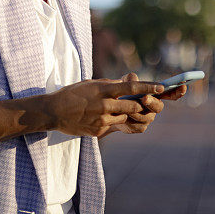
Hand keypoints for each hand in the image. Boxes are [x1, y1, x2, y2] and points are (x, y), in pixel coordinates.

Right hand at [46, 79, 164, 136]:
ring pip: (125, 119)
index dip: (148, 88)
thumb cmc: (74, 93)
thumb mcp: (92, 84)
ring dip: (125, 114)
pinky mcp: (98, 131)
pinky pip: (113, 127)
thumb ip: (111, 84)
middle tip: (142, 103)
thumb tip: (129, 82)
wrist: (54, 111)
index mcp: (103, 90)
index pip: (131, 88)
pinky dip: (112, 122)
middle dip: (140, 106)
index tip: (161, 87)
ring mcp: (101, 120)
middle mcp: (104, 105)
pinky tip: (99, 117)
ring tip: (114, 109)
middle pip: (133, 107)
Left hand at [109, 72, 187, 134]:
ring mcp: (148, 118)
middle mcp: (154, 107)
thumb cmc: (120, 93)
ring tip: (125, 107)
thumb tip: (133, 78)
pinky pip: (138, 126)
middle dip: (152, 102)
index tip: (183, 86)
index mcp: (154, 94)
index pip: (170, 93)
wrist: (110, 110)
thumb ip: (129, 79)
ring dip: (136, 112)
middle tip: (144, 98)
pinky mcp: (140, 127)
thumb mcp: (123, 82)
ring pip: (147, 117)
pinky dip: (130, 122)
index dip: (178, 90)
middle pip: (159, 107)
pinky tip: (122, 118)